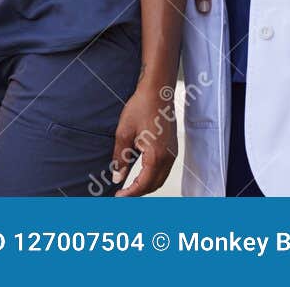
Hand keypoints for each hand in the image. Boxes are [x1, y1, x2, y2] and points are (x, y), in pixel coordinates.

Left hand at [112, 81, 177, 196]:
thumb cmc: (141, 108)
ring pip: (160, 178)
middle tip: (122, 195)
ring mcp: (172, 154)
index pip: (144, 184)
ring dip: (146, 185)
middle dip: (138, 192)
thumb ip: (121, 158)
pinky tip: (141, 175)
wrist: (157, 92)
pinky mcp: (172, 149)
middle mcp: (168, 158)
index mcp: (156, 156)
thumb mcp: (124, 133)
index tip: (118, 197)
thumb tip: (117, 177)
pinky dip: (152, 177)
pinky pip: (164, 170)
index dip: (130, 193)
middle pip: (154, 185)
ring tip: (129, 187)